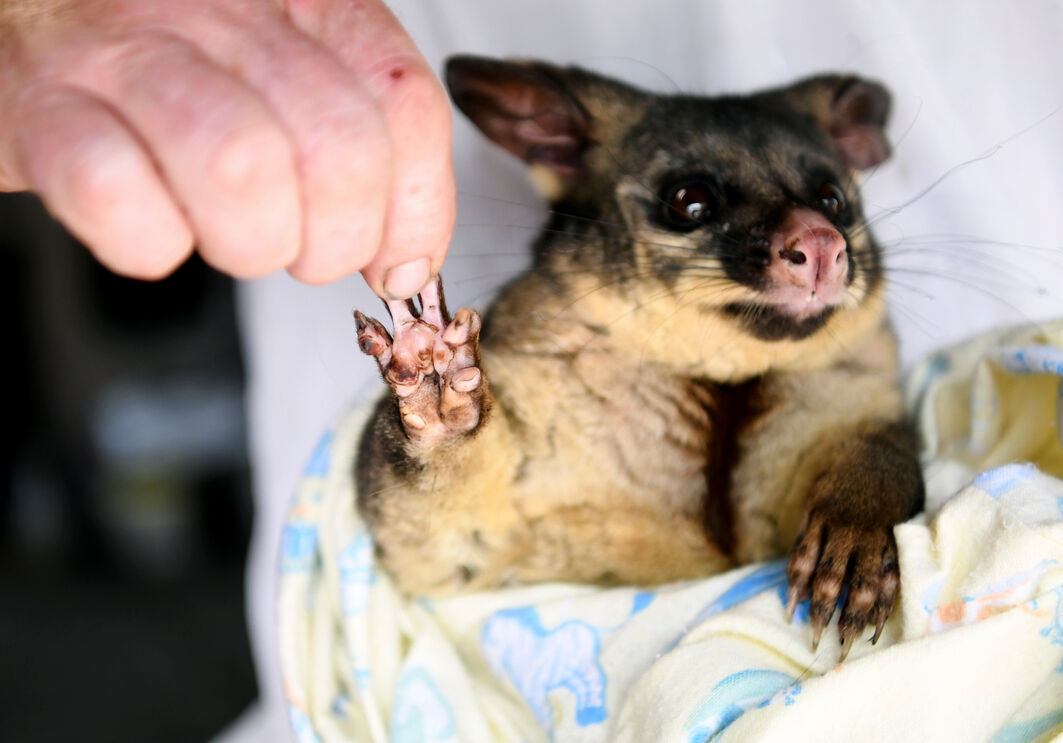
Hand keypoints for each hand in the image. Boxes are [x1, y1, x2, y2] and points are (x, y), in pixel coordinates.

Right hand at [0, 0, 454, 297]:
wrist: (28, 15)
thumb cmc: (173, 60)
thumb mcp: (284, 69)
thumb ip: (360, 141)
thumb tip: (408, 259)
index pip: (404, 107)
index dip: (419, 209)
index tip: (401, 262)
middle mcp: (221, 12)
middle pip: (337, 150)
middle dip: (336, 241)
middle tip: (303, 251)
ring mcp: (126, 53)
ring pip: (241, 171)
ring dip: (252, 243)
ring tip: (230, 236)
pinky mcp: (44, 107)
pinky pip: (119, 198)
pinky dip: (150, 245)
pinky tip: (153, 228)